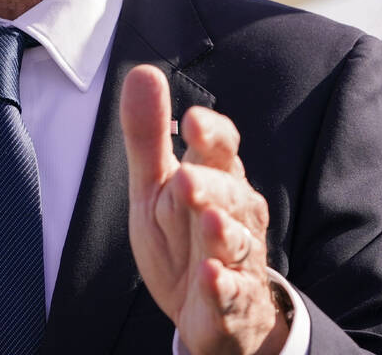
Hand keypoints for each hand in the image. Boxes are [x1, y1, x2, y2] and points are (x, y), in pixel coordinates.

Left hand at [120, 65, 288, 354]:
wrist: (206, 309)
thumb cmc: (182, 234)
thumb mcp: (155, 183)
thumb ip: (148, 134)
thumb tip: (143, 71)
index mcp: (216, 179)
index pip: (222, 149)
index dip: (212, 135)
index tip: (193, 121)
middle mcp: (236, 216)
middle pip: (231, 195)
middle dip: (212, 187)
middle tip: (187, 179)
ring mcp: (238, 260)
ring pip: (238, 243)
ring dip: (224, 233)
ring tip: (209, 221)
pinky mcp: (234, 302)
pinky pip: (233, 294)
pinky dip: (223, 287)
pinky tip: (212, 277)